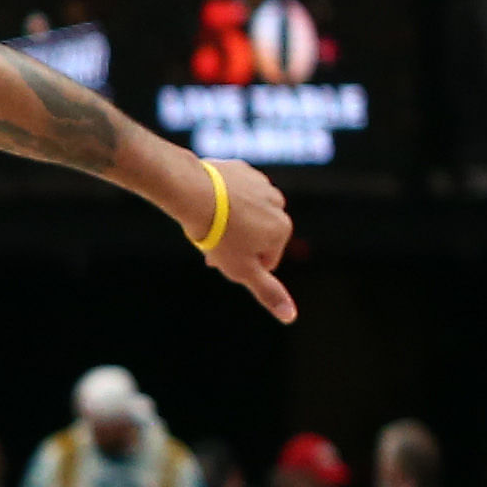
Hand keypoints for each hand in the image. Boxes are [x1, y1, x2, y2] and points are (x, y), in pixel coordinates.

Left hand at [188, 155, 295, 322]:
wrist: (195, 193)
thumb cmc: (218, 234)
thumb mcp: (242, 270)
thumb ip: (268, 292)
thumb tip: (291, 316)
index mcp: (283, 229)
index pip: (264, 259)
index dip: (239, 264)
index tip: (220, 258)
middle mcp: (278, 204)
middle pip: (253, 234)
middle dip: (233, 243)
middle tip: (209, 243)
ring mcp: (261, 184)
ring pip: (242, 213)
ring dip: (227, 221)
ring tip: (206, 222)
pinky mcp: (240, 170)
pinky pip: (230, 192)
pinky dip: (220, 199)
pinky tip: (205, 202)